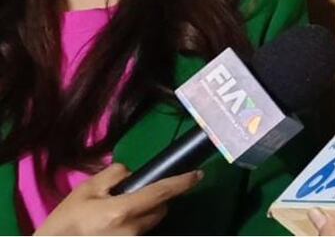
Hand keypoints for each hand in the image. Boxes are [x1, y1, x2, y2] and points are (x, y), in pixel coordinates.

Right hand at [34, 163, 201, 235]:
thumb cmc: (67, 220)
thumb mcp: (87, 189)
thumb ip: (115, 174)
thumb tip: (133, 173)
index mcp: (122, 211)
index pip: (161, 193)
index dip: (182, 183)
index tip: (197, 175)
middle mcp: (132, 230)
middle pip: (160, 209)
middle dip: (156, 199)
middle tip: (134, 195)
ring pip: (151, 222)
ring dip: (146, 214)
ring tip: (119, 212)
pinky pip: (141, 232)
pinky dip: (136, 225)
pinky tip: (116, 224)